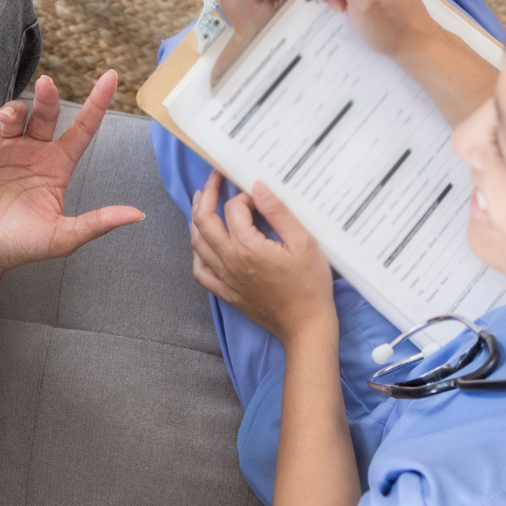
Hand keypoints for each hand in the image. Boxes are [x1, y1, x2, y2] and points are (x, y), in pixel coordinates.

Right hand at [0, 71, 145, 281]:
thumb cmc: (22, 245)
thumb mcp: (64, 237)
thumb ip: (98, 222)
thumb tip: (138, 214)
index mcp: (58, 164)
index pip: (82, 128)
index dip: (97, 103)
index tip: (111, 77)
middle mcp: (33, 151)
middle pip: (46, 113)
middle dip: (48, 96)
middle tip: (48, 83)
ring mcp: (5, 150)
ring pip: (14, 116)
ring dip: (13, 111)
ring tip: (8, 118)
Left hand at [190, 172, 335, 343]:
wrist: (306, 325)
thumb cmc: (310, 285)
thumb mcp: (304, 242)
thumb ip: (279, 212)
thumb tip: (258, 186)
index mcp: (247, 247)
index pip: (233, 209)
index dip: (244, 196)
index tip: (258, 196)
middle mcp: (229, 261)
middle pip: (204, 221)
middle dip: (208, 195)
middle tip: (214, 179)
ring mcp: (225, 278)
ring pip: (197, 244)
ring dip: (196, 219)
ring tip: (201, 201)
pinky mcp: (226, 293)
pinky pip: (200, 271)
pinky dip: (197, 253)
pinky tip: (202, 243)